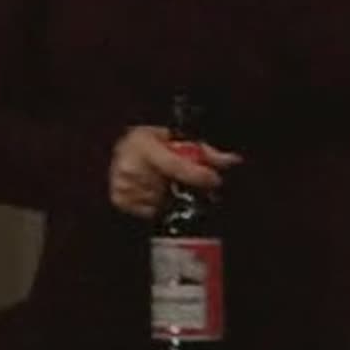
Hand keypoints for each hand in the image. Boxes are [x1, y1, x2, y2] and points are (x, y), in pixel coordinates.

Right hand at [109, 125, 241, 218]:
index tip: (213, 179)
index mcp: (142, 143)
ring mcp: (123, 184)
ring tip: (160, 182)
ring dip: (165, 194)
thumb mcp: (174, 139)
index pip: (175, 165)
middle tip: (174, 176)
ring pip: (161, 201)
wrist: (116, 145)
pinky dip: (153, 204)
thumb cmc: (148, 142)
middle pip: (170, 186)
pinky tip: (150, 191)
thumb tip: (232, 160)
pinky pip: (148, 211)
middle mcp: (130, 164)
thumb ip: (204, 151)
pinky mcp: (119, 199)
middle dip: (178, 183)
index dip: (197, 174)